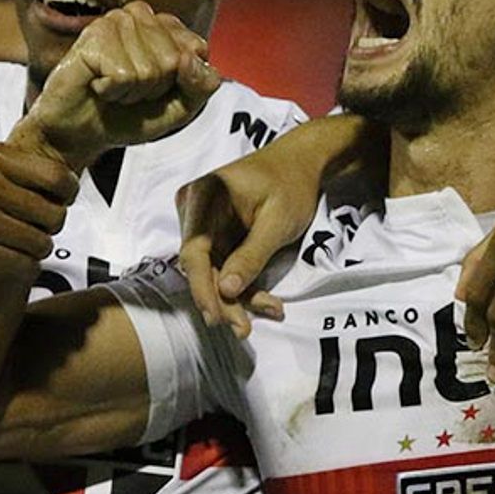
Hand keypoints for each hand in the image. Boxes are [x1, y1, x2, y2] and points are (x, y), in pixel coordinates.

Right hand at [0, 142, 78, 277]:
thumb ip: (10, 164)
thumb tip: (60, 175)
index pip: (58, 178)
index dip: (67, 195)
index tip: (59, 202)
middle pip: (54, 215)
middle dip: (50, 227)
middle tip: (36, 229)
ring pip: (41, 244)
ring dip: (37, 250)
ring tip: (22, 246)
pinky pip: (21, 265)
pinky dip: (24, 267)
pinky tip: (13, 262)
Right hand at [21, 1, 220, 168]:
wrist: (81, 133)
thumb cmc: (128, 114)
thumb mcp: (181, 107)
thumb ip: (202, 84)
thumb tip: (191, 58)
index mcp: (165, 25)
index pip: (197, 50)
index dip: (181, 83)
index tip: (157, 89)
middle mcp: (140, 15)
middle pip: (174, 61)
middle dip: (155, 89)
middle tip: (130, 91)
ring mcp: (116, 21)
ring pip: (149, 69)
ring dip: (132, 92)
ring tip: (113, 88)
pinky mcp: (94, 35)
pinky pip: (124, 74)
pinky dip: (114, 91)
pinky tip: (99, 86)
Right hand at [174, 160, 308, 336]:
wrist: (301, 165)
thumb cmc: (291, 184)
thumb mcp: (277, 221)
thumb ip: (251, 255)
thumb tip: (227, 290)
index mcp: (204, 197)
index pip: (194, 251)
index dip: (202, 288)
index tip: (215, 316)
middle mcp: (195, 211)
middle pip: (202, 266)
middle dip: (223, 300)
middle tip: (243, 329)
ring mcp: (203, 225)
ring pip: (214, 272)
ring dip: (238, 297)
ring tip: (270, 311)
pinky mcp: (216, 237)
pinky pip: (224, 267)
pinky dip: (245, 285)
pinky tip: (268, 302)